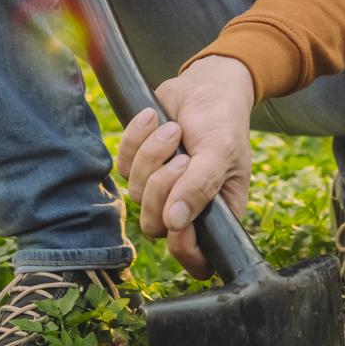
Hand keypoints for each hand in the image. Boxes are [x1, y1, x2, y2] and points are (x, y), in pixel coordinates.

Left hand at [115, 57, 255, 279]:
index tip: (179, 219)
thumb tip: (175, 222)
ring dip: (153, 155)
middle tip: (183, 157)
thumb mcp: (220, 152)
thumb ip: (200, 188)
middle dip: (162, 187)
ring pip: (136, 192)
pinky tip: (156, 118)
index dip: (183, 247)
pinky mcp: (139, 165)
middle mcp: (186, 208)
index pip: (196, 260)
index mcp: (217, 214)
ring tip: (174, 130)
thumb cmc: (223, 121)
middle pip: (155, 226)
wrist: (205, 85)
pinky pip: (122, 164)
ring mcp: (160, 188)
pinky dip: (136, 138)